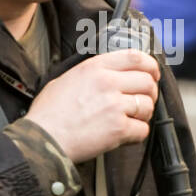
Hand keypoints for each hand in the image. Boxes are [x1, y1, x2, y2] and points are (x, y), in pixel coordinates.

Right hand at [25, 49, 159, 162]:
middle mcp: (107, 83)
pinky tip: (125, 135)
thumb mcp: (66, 79)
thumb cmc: (49, 113)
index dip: (150, 66)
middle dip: (150, 93)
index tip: (152, 74)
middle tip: (143, 101)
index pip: (135, 57)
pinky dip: (137, 134)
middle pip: (147, 82)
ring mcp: (114, 106)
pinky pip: (142, 130)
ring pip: (148, 105)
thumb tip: (109, 74)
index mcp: (95, 67)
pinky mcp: (118, 129)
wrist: (42, 139)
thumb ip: (91, 73)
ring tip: (131, 120)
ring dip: (143, 114)